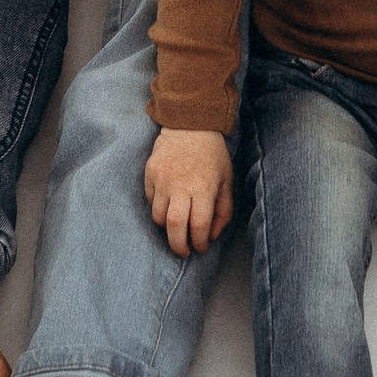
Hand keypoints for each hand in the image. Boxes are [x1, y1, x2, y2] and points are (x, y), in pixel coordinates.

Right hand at [146, 125, 235, 256]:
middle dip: (178, 246)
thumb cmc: (212, 156)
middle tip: (183, 252)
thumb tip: (212, 236)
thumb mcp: (227, 181)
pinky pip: (150, 201)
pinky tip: (168, 205)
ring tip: (177, 227)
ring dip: (167, 228)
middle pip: (174, 226)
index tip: (201, 248)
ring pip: (158, 217)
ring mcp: (162, 179)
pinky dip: (158, 209)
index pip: (199, 226)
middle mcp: (180, 185)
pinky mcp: (149, 174)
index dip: (200, 243)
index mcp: (204, 187)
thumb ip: (224, 211)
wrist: (190, 125)